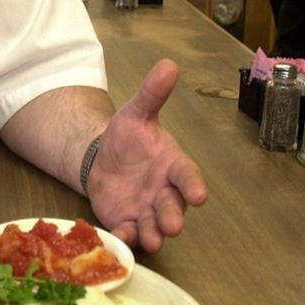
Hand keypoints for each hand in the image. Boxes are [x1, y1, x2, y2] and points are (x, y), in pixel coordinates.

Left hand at [86, 59, 207, 252]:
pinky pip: (129, 233)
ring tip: (152, 241)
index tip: (199, 196)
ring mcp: (147, 210)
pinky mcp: (127, 222)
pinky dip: (126, 236)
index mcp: (173, 165)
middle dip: (172, 217)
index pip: (187, 176)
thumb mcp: (136, 113)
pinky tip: (120, 237)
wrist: (105, 159)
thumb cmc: (129, 138)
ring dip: (153, 234)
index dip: (193, 186)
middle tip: (172, 226)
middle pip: (173, 207)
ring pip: (154, 226)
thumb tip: (168, 63)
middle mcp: (165, 192)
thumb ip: (152, 94)